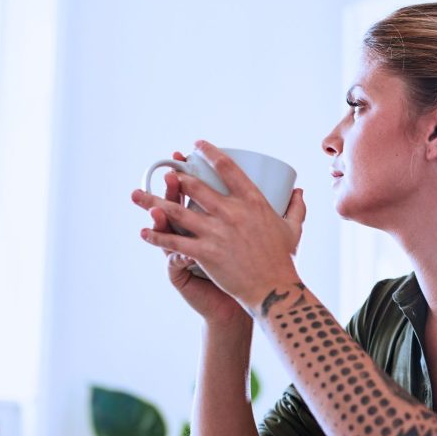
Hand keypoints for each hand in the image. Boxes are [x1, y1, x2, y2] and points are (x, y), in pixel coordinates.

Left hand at [137, 141, 306, 312]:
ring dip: (154, 203)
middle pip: (196, 187)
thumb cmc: (283, 260)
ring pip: (178, 212)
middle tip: (165, 172)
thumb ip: (296, 207)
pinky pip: (175, 242)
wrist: (274, 290)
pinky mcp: (206, 253)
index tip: (197, 145)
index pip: (228, 169)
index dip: (210, 153)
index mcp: (253, 202)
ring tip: (137, 195)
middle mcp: (232, 213)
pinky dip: (157, 237)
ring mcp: (217, 232)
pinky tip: (144, 232)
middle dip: (176, 177)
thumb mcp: (293, 229)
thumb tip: (298, 191)